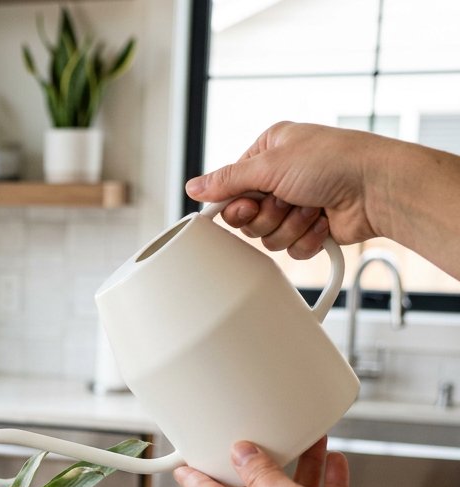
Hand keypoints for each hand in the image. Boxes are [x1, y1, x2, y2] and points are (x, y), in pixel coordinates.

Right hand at [185, 121, 386, 258]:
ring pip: (268, 237)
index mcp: (268, 153)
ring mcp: (296, 205)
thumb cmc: (334, 162)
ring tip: (311, 207)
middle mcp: (280, 178)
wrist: (377, 188)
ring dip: (290, 226)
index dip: (235, 204)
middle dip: (267, 216)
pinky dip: (306, 239)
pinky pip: (290, 249)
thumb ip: (227, 180)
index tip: (247, 205)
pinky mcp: (310, 229)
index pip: (231, 188)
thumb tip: (193, 186)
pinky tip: (323, 221)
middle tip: (285, 201)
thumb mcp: (270, 164)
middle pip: (246, 218)